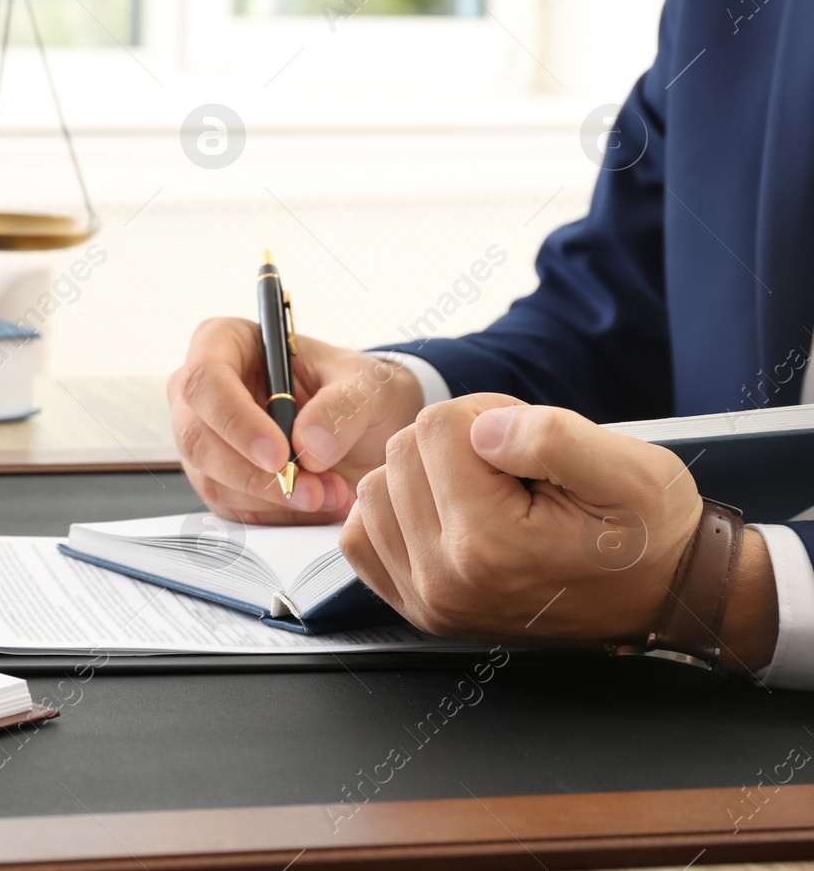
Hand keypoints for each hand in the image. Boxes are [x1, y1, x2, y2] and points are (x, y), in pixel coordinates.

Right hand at [168, 318, 424, 522]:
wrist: (367, 429)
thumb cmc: (355, 389)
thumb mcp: (366, 384)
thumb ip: (342, 407)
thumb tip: (309, 445)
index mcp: (225, 343)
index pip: (205, 380)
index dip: (235, 421)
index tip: (278, 455)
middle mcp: (203, 392)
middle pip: (198, 438)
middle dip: (256, 475)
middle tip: (312, 490)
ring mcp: (204, 438)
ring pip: (212, 480)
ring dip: (273, 499)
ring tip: (331, 493)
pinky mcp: (217, 480)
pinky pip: (231, 508)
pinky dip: (276, 514)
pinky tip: (317, 502)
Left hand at [341, 394, 775, 666]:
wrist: (660, 596)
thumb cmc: (646, 534)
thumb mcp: (631, 471)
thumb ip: (553, 438)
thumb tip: (480, 428)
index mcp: (490, 544)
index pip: (436, 424)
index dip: (487, 414)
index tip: (528, 444)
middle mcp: (445, 580)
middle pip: (402, 452)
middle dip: (454, 442)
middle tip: (513, 469)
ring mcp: (426, 599)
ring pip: (375, 487)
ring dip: (423, 476)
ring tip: (486, 492)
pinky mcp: (415, 607)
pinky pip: (361, 533)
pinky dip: (395, 511)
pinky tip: (447, 513)